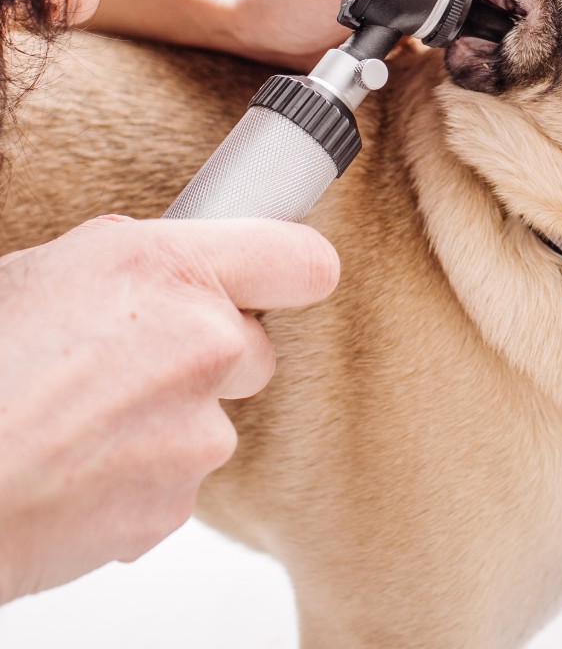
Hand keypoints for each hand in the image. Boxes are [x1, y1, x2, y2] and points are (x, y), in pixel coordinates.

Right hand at [0, 214, 338, 601]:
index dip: (292, 269)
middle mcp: (202, 342)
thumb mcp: (55, 270)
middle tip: (130, 365)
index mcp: (169, 269)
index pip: (302, 259)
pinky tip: (74, 467)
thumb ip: (146, 267)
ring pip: (209, 419)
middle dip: (207, 356)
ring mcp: (196, 431)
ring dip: (165, 421)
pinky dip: (136, 477)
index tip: (286, 278)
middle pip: (253, 347)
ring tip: (79, 423)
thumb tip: (186, 273)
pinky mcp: (174, 505)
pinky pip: (174, 479)